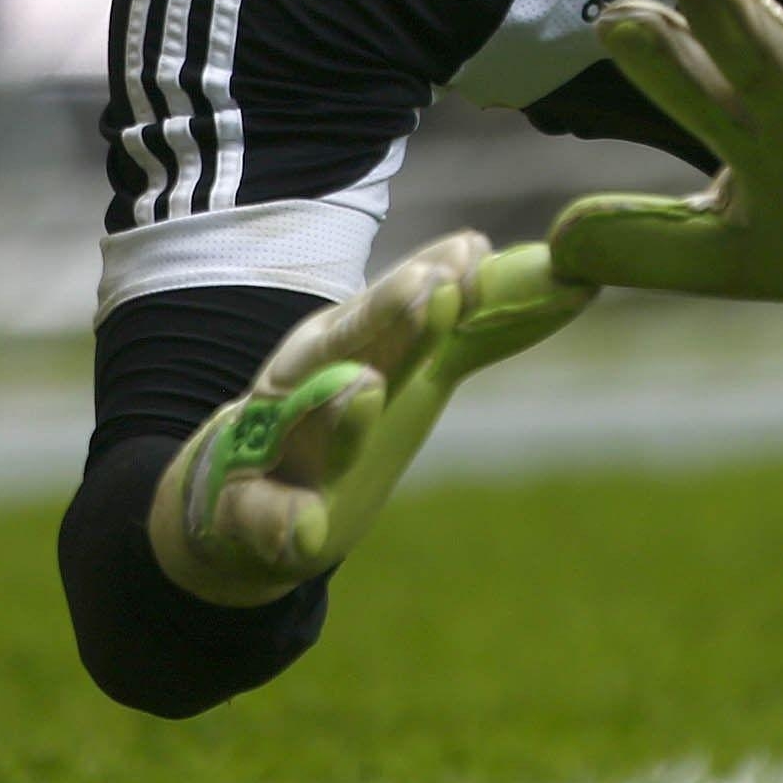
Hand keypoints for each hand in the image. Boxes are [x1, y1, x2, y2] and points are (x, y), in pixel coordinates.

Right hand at [147, 231, 590, 605]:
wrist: (230, 501)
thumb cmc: (333, 421)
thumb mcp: (399, 369)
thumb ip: (469, 328)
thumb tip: (552, 273)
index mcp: (348, 349)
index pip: (395, 309)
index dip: (432, 281)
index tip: (473, 252)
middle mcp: (307, 387)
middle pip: (350, 347)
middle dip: (389, 318)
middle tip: (436, 291)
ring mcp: (276, 450)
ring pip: (301, 424)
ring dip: (336, 409)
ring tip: (366, 390)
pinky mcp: (249, 516)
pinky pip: (261, 519)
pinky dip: (281, 524)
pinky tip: (307, 531)